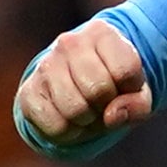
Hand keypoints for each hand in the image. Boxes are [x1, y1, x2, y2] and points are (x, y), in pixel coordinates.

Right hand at [14, 18, 153, 149]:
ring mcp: (45, 65)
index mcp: (102, 33)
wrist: (74, 85)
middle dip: (105, 106)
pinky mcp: (28, 90)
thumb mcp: (137, 92)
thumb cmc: (112, 86)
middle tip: (102, 103)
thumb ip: (137, 105)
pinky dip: (68, 133)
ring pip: (75, 110)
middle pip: (98, 90)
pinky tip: (69, 119)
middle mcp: (70, 43)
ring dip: (87, 122)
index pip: (125, 70)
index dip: (130, 89)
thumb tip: (111, 116)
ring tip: (86, 112)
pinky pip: (56, 126)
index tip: (123, 86)